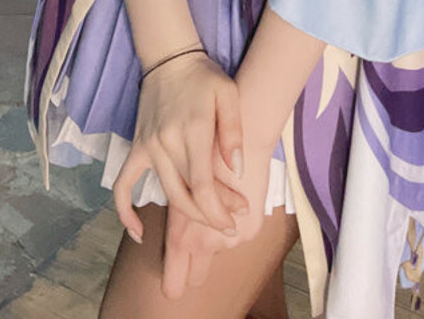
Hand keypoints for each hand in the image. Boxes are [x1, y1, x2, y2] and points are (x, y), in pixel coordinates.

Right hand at [112, 51, 248, 240]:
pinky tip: (139, 232)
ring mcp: (148, 146)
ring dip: (188, 214)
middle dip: (210, 216)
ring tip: (211, 220)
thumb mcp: (229, 94)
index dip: (220, 210)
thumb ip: (233, 133)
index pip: (204, 186)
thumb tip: (237, 171)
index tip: (236, 219)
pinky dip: (125, 211)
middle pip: (186, 196)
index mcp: (193, 130)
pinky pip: (123, 184)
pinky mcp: (137, 147)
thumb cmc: (204, 77)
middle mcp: (167, 143)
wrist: (169, 58)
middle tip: (231, 223)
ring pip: (166, 194)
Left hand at [160, 136, 276, 298]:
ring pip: (219, 252)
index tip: (173, 288)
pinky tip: (233, 206)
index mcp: (181, 229)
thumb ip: (179, 212)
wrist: (244, 135)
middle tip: (192, 256)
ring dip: (217, 240)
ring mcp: (230, 239)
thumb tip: (178, 239)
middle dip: (194, 267)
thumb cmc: (207, 151)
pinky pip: (238, 237)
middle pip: (196, 275)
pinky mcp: (250, 231)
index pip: (175, 272)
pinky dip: (235, 228)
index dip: (174, 280)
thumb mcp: (181, 181)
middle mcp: (204, 240)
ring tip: (217, 214)